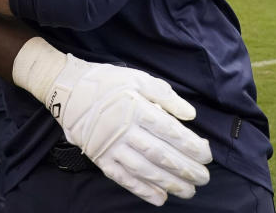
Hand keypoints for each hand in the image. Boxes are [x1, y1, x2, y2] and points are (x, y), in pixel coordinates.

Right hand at [46, 56, 211, 204]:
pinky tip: (159, 197)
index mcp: (136, 108)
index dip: (191, 146)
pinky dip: (142, 190)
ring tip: (188, 191)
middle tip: (204, 178)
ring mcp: (111, 147)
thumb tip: (190, 114)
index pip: (170, 132)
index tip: (207, 155)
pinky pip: (123, 178)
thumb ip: (166, 96)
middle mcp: (124, 130)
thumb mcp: (137, 78)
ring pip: (145, 170)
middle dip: (186, 169)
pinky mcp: (100, 158)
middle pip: (161, 155)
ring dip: (169, 183)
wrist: (68, 90)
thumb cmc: (106, 82)